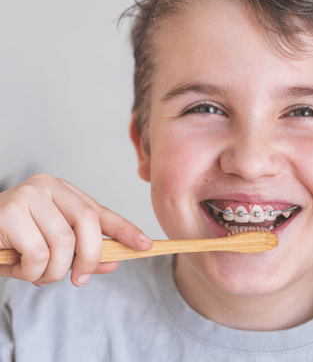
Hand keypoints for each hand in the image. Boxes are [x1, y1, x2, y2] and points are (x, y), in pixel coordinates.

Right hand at [0, 173, 151, 286]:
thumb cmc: (15, 240)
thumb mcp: (53, 247)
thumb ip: (81, 253)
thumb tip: (113, 263)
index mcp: (64, 192)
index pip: (101, 212)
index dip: (125, 230)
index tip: (145, 245)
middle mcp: (49, 187)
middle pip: (88, 223)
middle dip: (89, 258)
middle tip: (79, 279)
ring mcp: (28, 196)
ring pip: (64, 244)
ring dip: (54, 271)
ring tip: (38, 273)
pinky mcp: (9, 212)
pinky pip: (39, 254)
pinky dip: (33, 272)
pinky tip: (19, 267)